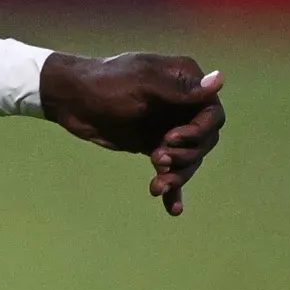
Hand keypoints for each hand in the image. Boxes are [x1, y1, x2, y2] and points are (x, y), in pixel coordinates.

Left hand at [42, 51, 225, 216]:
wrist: (70, 99)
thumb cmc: (104, 83)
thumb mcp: (141, 83)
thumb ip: (179, 89)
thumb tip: (220, 79)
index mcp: (186, 85)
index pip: (212, 115)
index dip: (198, 131)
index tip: (171, 139)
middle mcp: (183, 107)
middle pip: (204, 141)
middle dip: (185, 155)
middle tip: (157, 159)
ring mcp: (169, 127)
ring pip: (188, 159)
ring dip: (177, 175)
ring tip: (157, 185)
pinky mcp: (153, 146)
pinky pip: (170, 169)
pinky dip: (173, 189)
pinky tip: (174, 209)